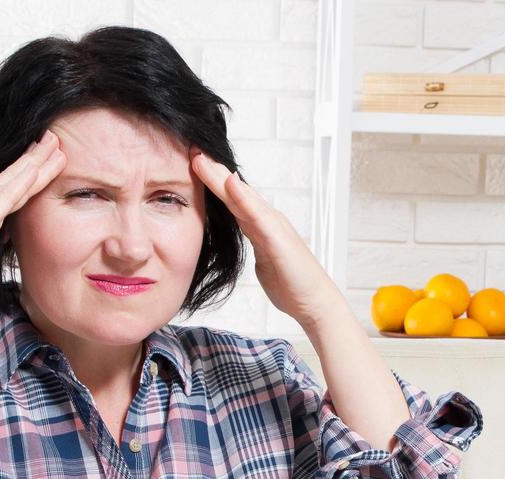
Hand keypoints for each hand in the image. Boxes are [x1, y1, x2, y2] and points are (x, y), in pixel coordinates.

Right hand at [0, 130, 66, 316]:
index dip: (22, 171)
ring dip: (33, 162)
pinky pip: (3, 199)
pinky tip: (34, 169)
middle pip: (9, 177)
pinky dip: (19, 183)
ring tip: (53, 145)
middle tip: (53, 138)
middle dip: (32, 157)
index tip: (39, 156)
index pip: (2, 187)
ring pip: (10, 182)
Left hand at [190, 149, 343, 330]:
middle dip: (212, 171)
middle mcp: (267, 220)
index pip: (232, 199)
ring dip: (221, 177)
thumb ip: (254, 240)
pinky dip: (244, 198)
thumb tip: (242, 232)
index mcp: (260, 225)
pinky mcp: (277, 239)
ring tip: (202, 158)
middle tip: (191, 149)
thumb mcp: (263, 259)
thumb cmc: (291, 283)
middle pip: (235, 191)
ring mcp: (273, 227)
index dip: (212, 181)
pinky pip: (257, 215)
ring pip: (242, 197)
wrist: (314, 302)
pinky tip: (230, 183)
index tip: (191, 163)